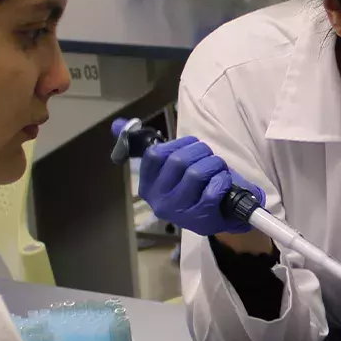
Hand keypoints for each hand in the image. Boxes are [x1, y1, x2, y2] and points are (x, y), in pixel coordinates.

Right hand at [137, 135, 261, 235]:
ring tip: (218, 169)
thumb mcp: (171, 169)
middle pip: (178, 161)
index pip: (154, 155)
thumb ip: (146, 147)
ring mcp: (179, 212)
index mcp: (147, 186)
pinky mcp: (201, 218)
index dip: (177, 144)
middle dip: (201, 152)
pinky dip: (223, 179)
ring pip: (196, 173)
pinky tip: (223, 182)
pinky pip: (212, 188)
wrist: (222, 216)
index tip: (190, 146)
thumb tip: (117, 123)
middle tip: (209, 157)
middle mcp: (159, 200)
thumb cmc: (194, 187)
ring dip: (214, 164)